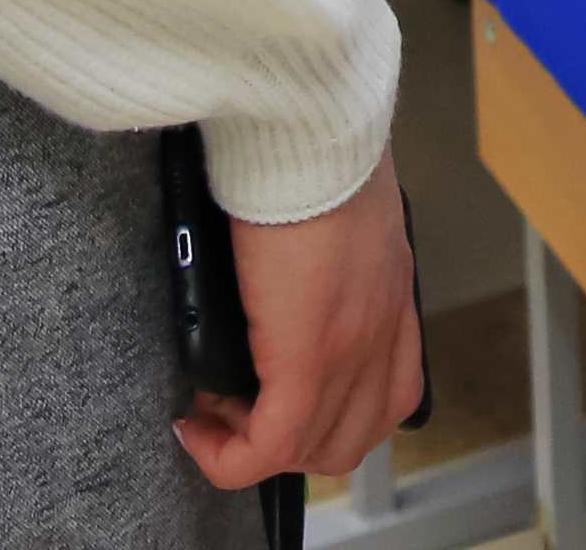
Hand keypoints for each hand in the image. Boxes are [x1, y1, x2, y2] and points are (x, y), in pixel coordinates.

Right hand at [179, 158, 424, 491]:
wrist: (314, 128)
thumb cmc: (314, 147)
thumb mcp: (338, 208)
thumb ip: (326, 253)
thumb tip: (278, 271)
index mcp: (392, 296)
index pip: (389, 394)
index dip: (331, 415)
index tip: (275, 398)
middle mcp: (382, 332)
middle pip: (350, 437)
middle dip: (290, 442)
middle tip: (238, 407)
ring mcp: (351, 351)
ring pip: (316, 451)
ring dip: (259, 449)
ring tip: (214, 412)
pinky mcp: (309, 361)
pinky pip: (272, 446)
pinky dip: (229, 456)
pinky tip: (193, 427)